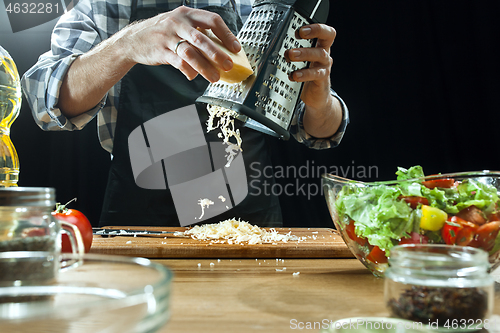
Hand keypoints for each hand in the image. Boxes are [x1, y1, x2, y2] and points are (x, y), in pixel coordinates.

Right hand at [118, 6, 240, 82]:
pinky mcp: (161, 51)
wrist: (134, 39)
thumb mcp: (181, 25)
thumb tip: (223, 50)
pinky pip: (178, 62)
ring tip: (215, 77)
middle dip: (217, 54)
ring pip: (190, 53)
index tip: (236, 48)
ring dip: (205, 67)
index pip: (213, 20)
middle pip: (202, 38)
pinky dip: (188, 70)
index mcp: (188, 14)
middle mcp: (178, 23)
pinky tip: (193, 76)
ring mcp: (168, 36)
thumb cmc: (164, 33)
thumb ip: (199, 34)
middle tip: (228, 65)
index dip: (227, 34)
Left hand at [285, 24, 341, 137]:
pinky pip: (316, 74)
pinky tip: (294, 75)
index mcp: (319, 47)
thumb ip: (290, 53)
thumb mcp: (300, 63)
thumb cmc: (306, 77)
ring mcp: (324, 67)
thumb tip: (268, 47)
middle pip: (328, 37)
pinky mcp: (322, 80)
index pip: (325, 31)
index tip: (300, 29)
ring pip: (320, 55)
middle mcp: (324, 54)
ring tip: (290, 55)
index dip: (316, 27)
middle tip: (297, 35)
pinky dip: (304, 74)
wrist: (315, 99)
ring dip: (304, 53)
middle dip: (313, 33)